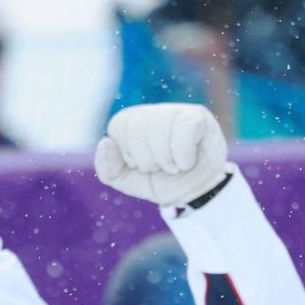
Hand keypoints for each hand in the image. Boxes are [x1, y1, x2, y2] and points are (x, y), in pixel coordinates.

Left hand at [94, 103, 228, 207]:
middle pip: (138, 126)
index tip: (142, 165)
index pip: (119, 125)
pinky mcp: (199, 117)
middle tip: (161, 168)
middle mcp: (153, 111)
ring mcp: (177, 111)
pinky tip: (187, 162)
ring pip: (160, 126)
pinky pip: (185, 128)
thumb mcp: (131, 182)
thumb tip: (105, 143)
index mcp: (132, 122)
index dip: (129, 153)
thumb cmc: (163, 181)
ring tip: (175, 167)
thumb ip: (108, 169)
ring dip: (166, 159)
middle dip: (147, 159)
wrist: (197, 192)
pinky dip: (183, 155)